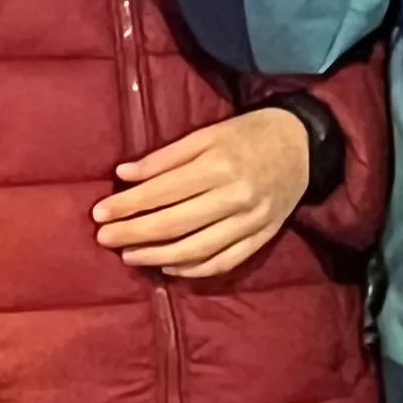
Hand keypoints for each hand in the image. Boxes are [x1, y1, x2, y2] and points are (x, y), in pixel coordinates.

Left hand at [93, 107, 312, 276]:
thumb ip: (165, 157)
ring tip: (129, 255)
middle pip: (174, 224)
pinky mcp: (261, 237)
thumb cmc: (247, 134)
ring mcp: (250, 222)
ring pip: (196, 249)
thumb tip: (123, 174)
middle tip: (104, 238)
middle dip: (134, 233)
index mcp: (218, 165)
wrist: (302, 144)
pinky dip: (193, 268)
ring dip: (157, 255)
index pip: (162, 192)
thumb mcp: (207, 134)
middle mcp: (234, 197)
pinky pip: (223, 262)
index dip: (127, 205)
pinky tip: (169, 265)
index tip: (99, 213)